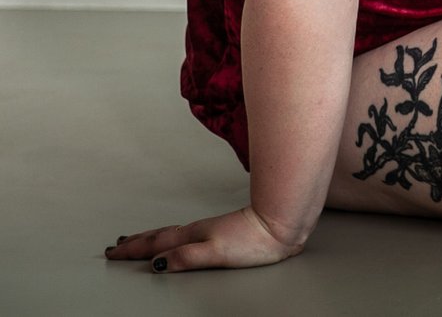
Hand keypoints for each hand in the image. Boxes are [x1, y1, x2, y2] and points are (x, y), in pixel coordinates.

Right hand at [104, 206, 302, 272]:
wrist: (281, 225)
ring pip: (170, 233)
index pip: (156, 245)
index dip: (133, 250)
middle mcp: (197, 231)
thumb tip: (157, 264)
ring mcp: (208, 230)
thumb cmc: (253, 240)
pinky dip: (170, 236)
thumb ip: (185, 257)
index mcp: (192, 237)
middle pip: (159, 237)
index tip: (113, 253)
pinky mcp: (219, 232)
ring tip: (136, 240)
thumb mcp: (215, 253)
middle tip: (117, 246)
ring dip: (150, 238)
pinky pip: (184, 234)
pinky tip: (175, 239)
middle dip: (136, 243)